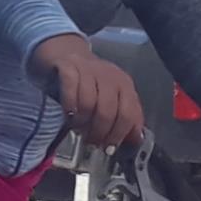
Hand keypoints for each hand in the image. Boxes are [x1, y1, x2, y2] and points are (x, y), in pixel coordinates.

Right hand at [32, 34, 144, 150]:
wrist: (65, 52)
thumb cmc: (89, 82)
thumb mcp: (111, 97)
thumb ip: (124, 117)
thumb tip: (135, 141)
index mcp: (124, 84)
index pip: (129, 114)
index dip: (118, 134)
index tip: (109, 147)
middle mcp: (108, 74)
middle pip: (108, 111)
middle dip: (99, 132)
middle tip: (91, 141)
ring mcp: (88, 69)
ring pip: (89, 103)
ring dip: (82, 122)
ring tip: (78, 128)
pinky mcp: (68, 66)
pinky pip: (71, 90)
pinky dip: (69, 106)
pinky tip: (68, 114)